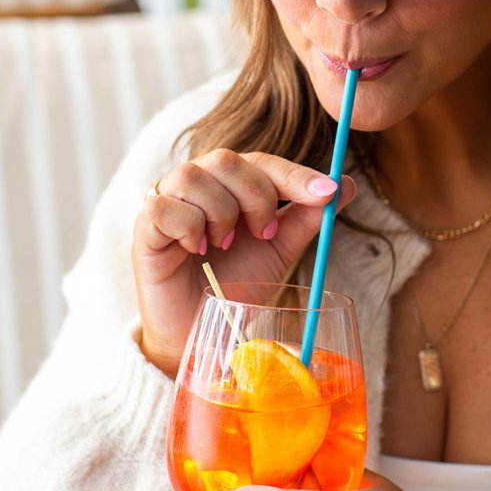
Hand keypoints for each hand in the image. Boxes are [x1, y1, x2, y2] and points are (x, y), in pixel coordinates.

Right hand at [133, 149, 356, 374]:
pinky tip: (196, 252)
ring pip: (195, 177)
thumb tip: (345, 185)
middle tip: (264, 233)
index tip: (328, 193)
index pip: (264, 162)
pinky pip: (166, 207)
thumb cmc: (237, 283)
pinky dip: (190, 229)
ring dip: (222, 215)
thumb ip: (307, 216)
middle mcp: (197, 183)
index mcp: (230, 183)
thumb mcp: (280, 249)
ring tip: (224, 246)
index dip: (297, 174)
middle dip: (256, 197)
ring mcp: (167, 201)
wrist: (200, 330)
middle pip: (228, 160)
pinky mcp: (145, 227)